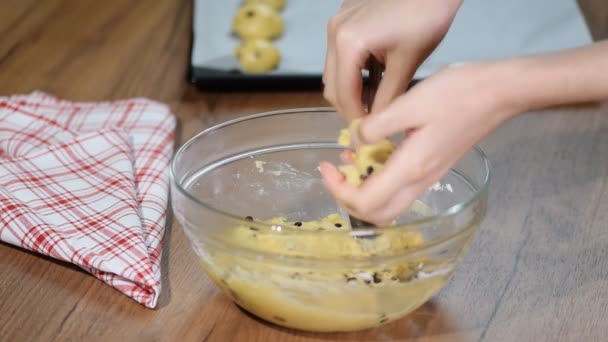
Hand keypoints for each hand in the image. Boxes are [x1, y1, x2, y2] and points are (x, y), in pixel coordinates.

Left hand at [320, 62, 517, 224]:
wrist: (499, 92)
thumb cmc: (456, 93)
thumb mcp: (409, 104)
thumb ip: (376, 126)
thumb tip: (355, 141)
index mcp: (411, 168)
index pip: (366, 202)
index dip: (338, 191)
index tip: (325, 167)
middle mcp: (420, 181)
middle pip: (377, 215)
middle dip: (348, 198)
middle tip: (334, 172)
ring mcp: (429, 178)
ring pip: (388, 204)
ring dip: (363, 189)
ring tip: (349, 160)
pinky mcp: (433, 168)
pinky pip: (399, 188)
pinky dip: (379, 179)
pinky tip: (372, 152)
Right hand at [323, 0, 461, 118]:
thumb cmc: (426, 15)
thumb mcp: (407, 63)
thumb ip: (389, 98)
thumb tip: (378, 124)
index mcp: (348, 43)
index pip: (343, 95)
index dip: (355, 118)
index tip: (368, 132)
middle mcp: (335, 32)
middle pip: (332, 85)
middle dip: (350, 106)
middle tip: (371, 120)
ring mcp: (337, 22)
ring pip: (334, 70)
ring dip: (351, 89)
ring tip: (376, 99)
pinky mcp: (345, 17)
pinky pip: (340, 53)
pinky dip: (353, 70)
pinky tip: (374, 75)